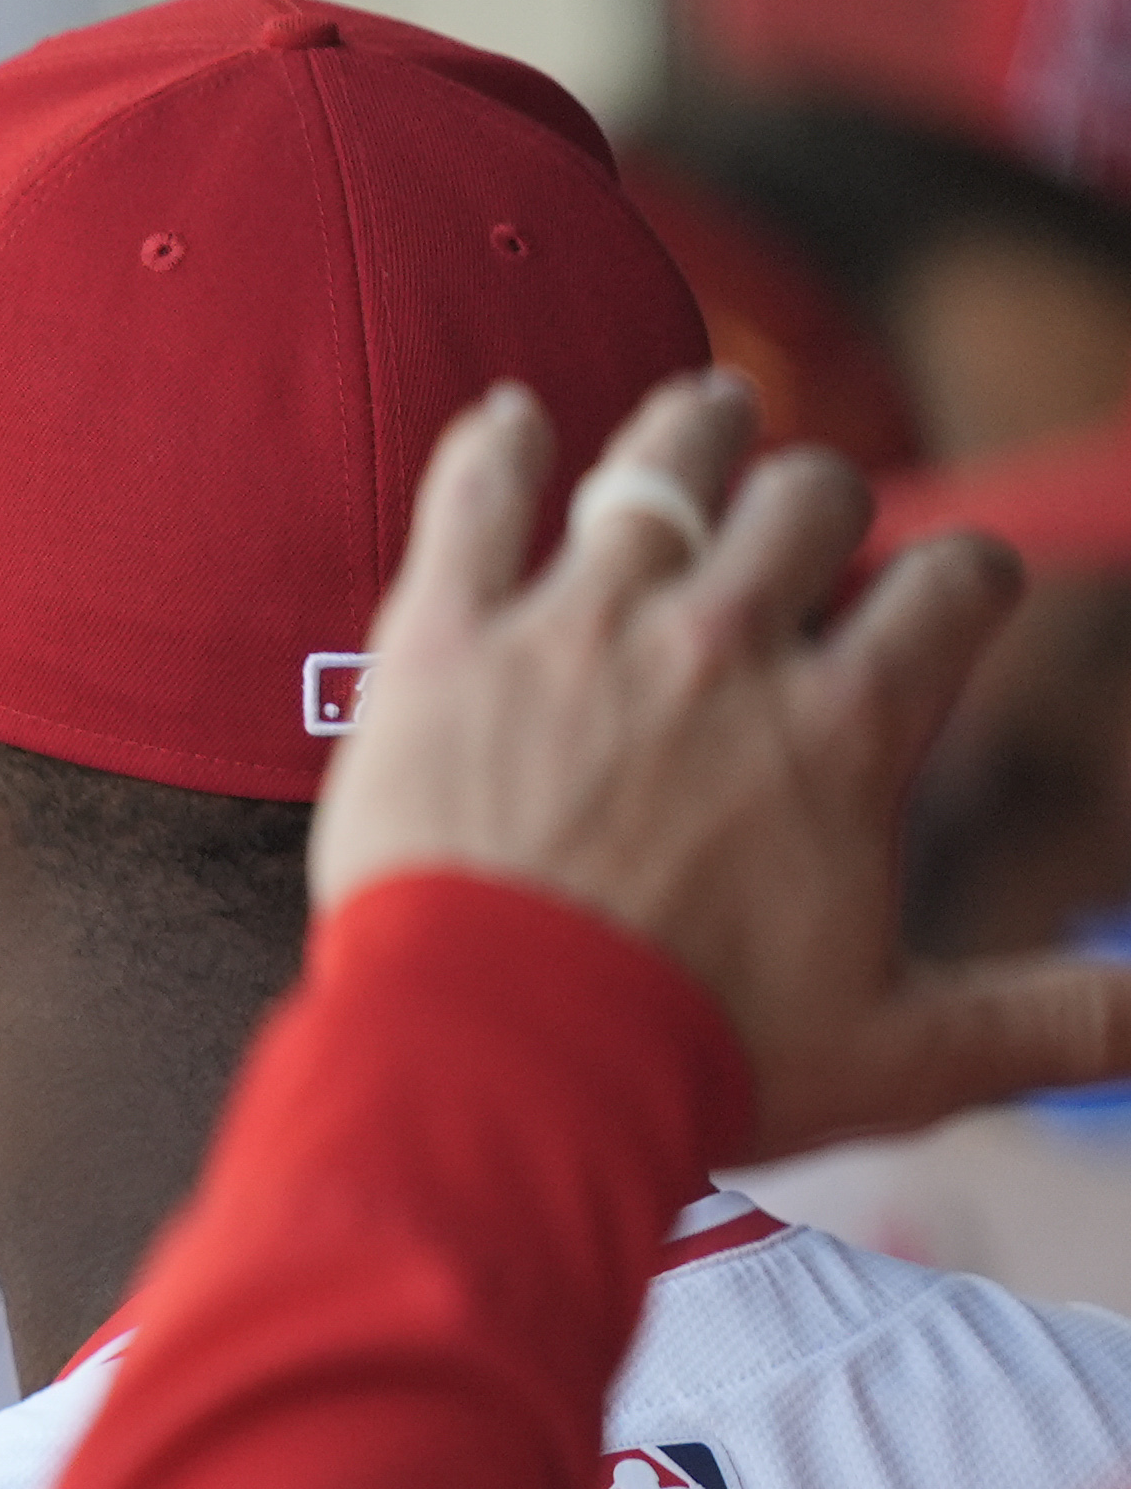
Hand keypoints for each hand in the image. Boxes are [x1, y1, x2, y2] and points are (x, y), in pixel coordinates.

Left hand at [314, 367, 1130, 1154]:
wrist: (489, 1073)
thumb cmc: (691, 1066)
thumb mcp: (898, 1057)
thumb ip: (1043, 1021)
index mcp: (844, 726)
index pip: (954, 585)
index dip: (965, 583)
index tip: (950, 596)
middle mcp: (723, 648)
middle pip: (812, 499)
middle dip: (823, 504)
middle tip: (800, 526)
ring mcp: (579, 630)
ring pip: (664, 465)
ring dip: (697, 431)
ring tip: (706, 415)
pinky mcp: (445, 645)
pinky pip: (479, 496)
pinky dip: (500, 444)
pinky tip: (510, 416)